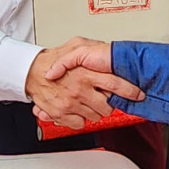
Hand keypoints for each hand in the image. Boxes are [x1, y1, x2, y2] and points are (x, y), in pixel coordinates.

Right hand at [26, 42, 142, 128]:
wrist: (30, 72)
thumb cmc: (52, 59)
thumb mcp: (75, 45)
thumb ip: (93, 47)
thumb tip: (107, 51)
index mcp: (87, 73)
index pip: (116, 84)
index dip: (130, 91)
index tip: (138, 95)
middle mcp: (80, 90)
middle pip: (108, 106)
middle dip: (109, 104)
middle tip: (103, 97)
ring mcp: (71, 103)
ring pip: (95, 116)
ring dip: (95, 111)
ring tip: (88, 101)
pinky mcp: (62, 113)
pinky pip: (80, 123)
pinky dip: (81, 118)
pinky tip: (77, 108)